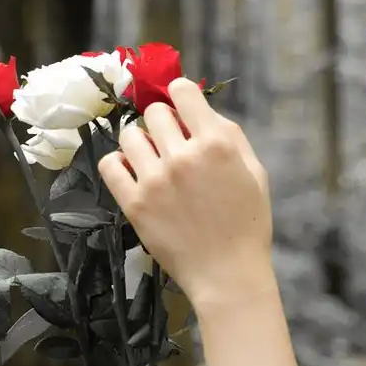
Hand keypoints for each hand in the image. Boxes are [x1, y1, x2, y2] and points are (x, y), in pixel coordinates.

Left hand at [96, 78, 272, 304]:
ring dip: (140, 141)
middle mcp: (182, 156)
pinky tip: (133, 172)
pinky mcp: (134, 204)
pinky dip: (118, 163)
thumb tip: (202, 110)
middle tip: (171, 142)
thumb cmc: (248, 224)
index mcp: (216, 144)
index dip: (182, 95)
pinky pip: (110, 165)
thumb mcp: (255, 172)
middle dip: (163, 122)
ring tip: (152, 159)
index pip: (183, 91)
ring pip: (129, 134)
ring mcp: (154, 180)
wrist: (227, 274)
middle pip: (154, 112)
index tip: (182, 109)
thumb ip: (231, 135)